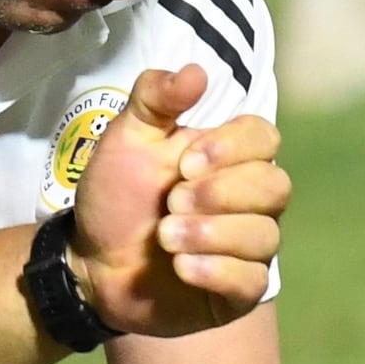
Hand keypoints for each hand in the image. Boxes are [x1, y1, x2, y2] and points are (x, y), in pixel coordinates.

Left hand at [63, 65, 288, 333]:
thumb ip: (154, 98)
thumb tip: (196, 71)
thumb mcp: (125, 139)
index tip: (185, 162)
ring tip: (165, 237)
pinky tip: (181, 267)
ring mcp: (247, 248)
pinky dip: (216, 271)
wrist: (89, 262)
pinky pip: (251, 281)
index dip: (232, 148)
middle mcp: (249, 201)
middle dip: (220, 194)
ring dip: (211, 234)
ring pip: (265, 235)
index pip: (265, 137)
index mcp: (229, 158)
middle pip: (275, 186)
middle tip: (171, 202)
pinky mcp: (236, 292)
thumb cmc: (114, 196)